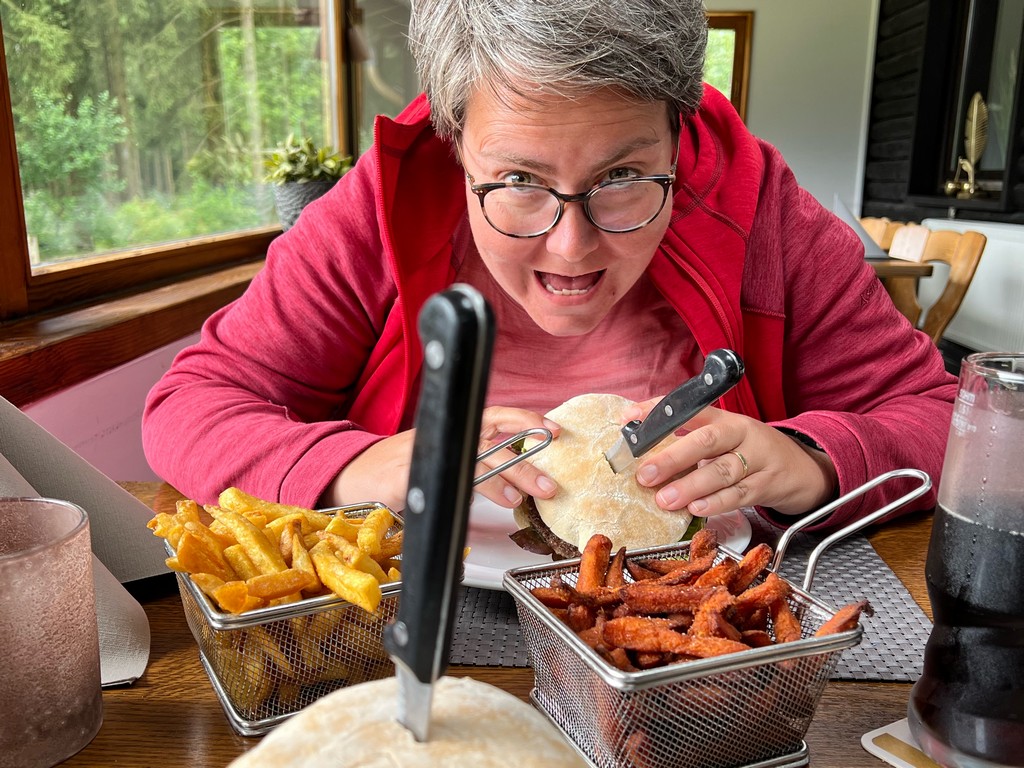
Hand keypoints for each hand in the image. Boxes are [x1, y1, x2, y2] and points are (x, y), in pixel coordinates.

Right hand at [324, 406, 560, 511]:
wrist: (349, 474)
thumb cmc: (397, 469)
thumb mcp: (441, 458)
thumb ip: (476, 465)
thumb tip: (517, 482)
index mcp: (452, 429)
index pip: (495, 417)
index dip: (525, 420)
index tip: (555, 430)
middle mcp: (441, 436)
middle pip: (490, 442)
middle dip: (523, 463)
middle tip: (549, 484)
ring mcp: (422, 455)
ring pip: (470, 463)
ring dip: (498, 482)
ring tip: (519, 499)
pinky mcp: (403, 477)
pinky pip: (438, 484)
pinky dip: (455, 496)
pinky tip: (469, 506)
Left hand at [623, 401, 836, 517]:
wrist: (801, 468)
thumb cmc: (748, 452)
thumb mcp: (723, 438)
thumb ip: (688, 440)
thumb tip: (641, 448)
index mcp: (723, 418)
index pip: (688, 409)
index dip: (657, 412)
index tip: (628, 418)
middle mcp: (741, 433)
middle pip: (706, 441)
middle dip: (673, 457)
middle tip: (645, 474)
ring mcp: (757, 459)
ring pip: (722, 470)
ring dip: (691, 486)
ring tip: (664, 499)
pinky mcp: (767, 484)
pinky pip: (740, 494)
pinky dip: (716, 502)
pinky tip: (696, 508)